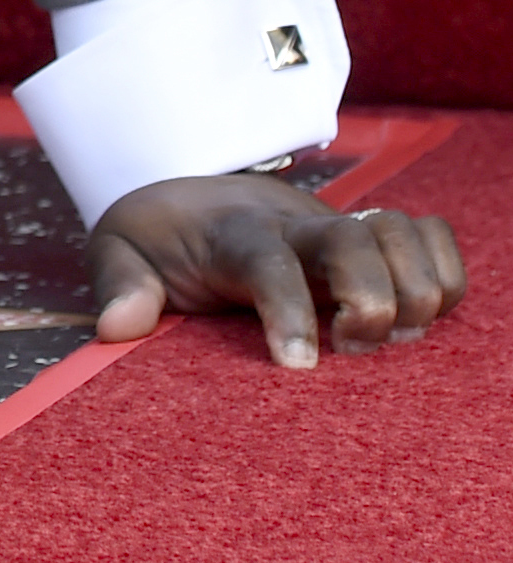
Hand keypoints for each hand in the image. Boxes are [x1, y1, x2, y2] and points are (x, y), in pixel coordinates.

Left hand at [89, 174, 468, 367]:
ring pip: (402, 233)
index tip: (296, 366)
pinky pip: (431, 236)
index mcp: (231, 232)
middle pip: (356, 239)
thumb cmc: (158, 238)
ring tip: (390, 339)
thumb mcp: (117, 252)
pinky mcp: (370, 239)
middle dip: (372, 299)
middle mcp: (294, 224)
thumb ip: (119, 286)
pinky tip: (420, 316)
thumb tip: (119, 327)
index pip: (267, 260)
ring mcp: (338, 228)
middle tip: (351, 350)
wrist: (188, 197)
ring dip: (415, 289)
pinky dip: (444, 273)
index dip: (289, 310)